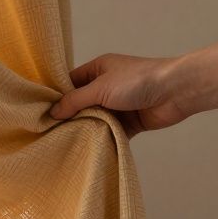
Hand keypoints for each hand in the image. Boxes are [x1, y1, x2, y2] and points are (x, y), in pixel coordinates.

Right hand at [48, 54, 193, 136]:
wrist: (175, 91)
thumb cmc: (137, 81)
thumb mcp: (100, 88)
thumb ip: (75, 100)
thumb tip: (53, 113)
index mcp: (98, 69)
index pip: (71, 82)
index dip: (57, 96)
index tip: (42, 113)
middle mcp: (107, 86)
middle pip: (82, 103)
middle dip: (70, 116)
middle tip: (50, 132)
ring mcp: (119, 105)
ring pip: (96, 119)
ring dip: (86, 129)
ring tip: (66, 143)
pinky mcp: (130, 122)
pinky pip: (111, 132)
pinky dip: (103, 139)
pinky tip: (89, 149)